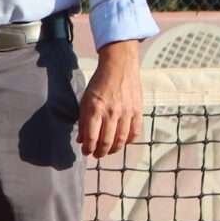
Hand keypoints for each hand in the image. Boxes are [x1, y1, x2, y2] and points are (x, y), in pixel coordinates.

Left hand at [77, 43, 142, 158]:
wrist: (119, 66)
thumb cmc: (99, 82)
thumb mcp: (85, 99)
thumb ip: (84, 120)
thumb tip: (82, 140)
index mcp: (95, 108)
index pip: (92, 137)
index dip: (89, 149)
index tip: (87, 152)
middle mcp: (111, 112)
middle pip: (106, 142)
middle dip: (100, 152)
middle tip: (97, 155)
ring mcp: (126, 112)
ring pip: (121, 140)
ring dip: (114, 149)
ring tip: (108, 150)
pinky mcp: (137, 110)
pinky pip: (135, 132)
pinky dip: (129, 140)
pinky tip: (123, 141)